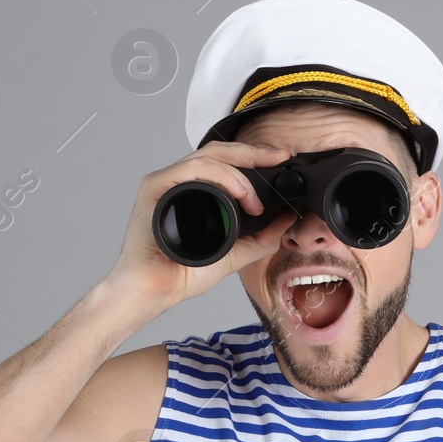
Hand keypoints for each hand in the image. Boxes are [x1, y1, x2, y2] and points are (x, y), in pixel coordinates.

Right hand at [106, 140, 299, 314]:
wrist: (154, 291)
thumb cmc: (180, 273)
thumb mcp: (234, 254)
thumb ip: (261, 238)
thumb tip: (288, 218)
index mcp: (194, 190)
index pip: (226, 161)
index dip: (254, 156)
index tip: (281, 159)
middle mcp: (180, 181)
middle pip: (219, 151)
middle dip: (253, 152)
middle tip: (279, 158)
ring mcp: (166, 182)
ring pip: (207, 156)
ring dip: (239, 172)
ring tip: (255, 200)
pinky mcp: (155, 187)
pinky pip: (191, 170)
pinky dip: (219, 177)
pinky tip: (239, 194)